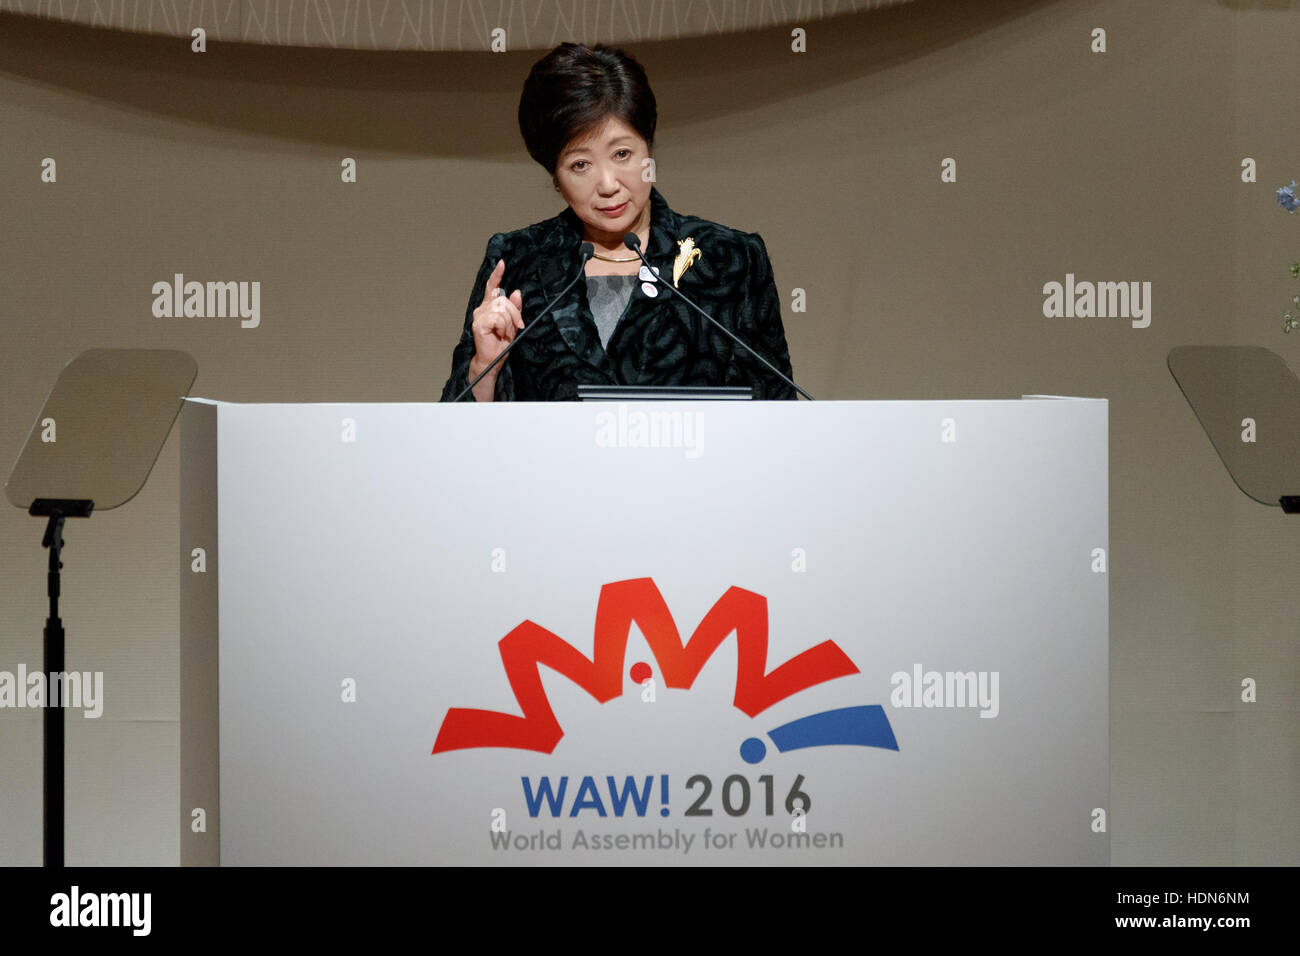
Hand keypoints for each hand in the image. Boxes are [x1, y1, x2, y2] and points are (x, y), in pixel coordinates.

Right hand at [470, 259, 523, 379]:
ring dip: (509, 321)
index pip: (492, 287)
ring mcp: (479, 315)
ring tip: (506, 332)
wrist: (493, 359)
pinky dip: (503, 326)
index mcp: (489, 306)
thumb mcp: (513, 323)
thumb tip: (516, 292)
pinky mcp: (478, 323)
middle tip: (517, 325)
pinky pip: (497, 317)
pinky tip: (500, 333)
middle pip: (503, 298)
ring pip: (501, 308)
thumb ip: (515, 308)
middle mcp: (482, 308)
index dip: (497, 275)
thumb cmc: (501, 343)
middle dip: (514, 312)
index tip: (502, 264)